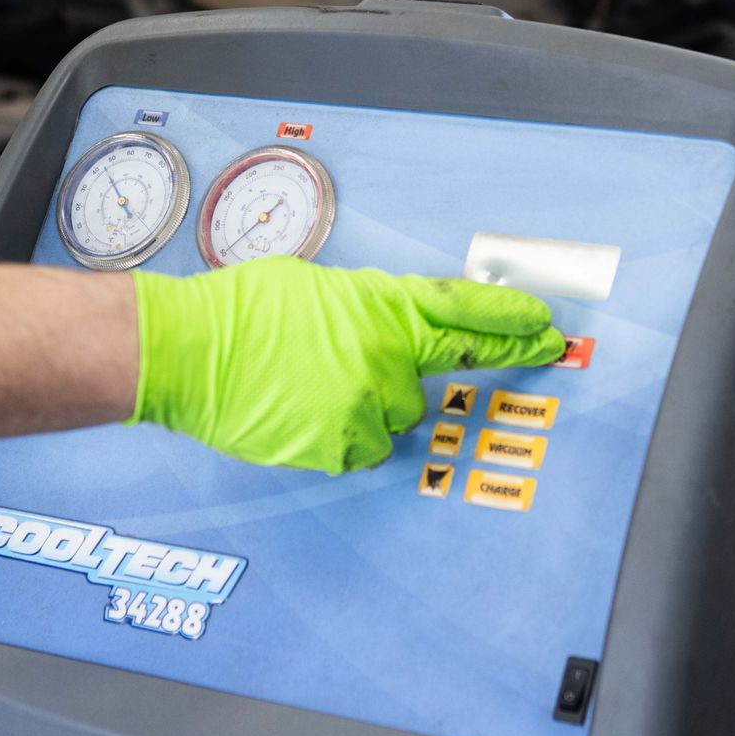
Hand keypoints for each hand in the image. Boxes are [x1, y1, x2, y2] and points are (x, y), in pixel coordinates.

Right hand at [130, 257, 563, 473]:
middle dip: (437, 368)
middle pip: (437, 375)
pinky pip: (362, 449)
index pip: (466, 313)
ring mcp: (367, 404)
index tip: (545, 329)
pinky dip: (339, 436)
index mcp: (383, 305)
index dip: (511, 323)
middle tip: (465, 360)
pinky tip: (302, 415)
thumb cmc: (241, 310)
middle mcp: (386, 355)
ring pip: (395, 417)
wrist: (189, 350)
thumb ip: (366, 307)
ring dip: (366, 406)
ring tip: (311, 388)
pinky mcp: (341, 444)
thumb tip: (385, 324)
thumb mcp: (317, 286)